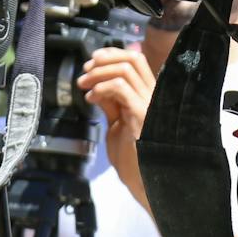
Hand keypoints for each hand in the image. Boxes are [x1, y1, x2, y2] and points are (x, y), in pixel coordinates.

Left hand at [77, 46, 156, 206]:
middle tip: (85, 70)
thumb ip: (111, 104)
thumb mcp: (117, 124)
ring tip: (83, 85)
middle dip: (105, 58)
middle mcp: (154, 95)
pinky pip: (120, 87)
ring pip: (125, 69)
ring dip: (98, 73)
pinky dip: (101, 88)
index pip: (136, 60)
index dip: (112, 55)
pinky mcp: (142, 113)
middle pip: (133, 58)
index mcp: (149, 96)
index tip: (91, 63)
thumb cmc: (134, 159)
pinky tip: (90, 98)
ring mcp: (150, 103)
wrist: (143, 182)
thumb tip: (97, 86)